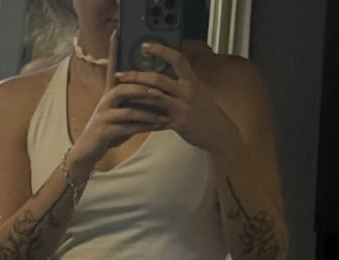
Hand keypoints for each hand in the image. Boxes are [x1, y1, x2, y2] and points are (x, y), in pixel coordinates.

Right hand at [69, 32, 167, 174]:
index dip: (113, 50)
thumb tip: (155, 93)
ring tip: (163, 114)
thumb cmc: (109, 131)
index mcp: (108, 93)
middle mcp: (105, 101)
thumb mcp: (121, 114)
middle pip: (124, 88)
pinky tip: (156, 127)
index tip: (116, 33)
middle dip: (143, 89)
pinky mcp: (105, 131)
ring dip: (147, 112)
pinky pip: (128, 127)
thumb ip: (134, 102)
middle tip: (160, 90)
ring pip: (128, 109)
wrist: (89, 151)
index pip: (111, 68)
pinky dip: (144, 127)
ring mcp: (104, 116)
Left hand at [113, 42, 236, 153]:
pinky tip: (131, 114)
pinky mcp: (178, 123)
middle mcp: (187, 91)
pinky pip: (157, 118)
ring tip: (120, 92)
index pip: (177, 58)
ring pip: (154, 97)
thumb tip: (163, 80)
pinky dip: (143, 116)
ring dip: (135, 94)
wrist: (219, 133)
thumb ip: (181, 86)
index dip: (161, 50)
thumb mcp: (197, 94)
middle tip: (119, 74)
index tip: (145, 46)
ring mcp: (182, 107)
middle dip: (136, 75)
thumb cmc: (206, 114)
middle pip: (158, 78)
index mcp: (192, 80)